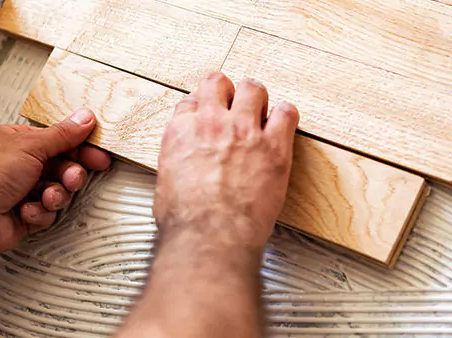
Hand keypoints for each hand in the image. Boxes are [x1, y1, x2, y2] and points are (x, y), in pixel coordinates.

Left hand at [0, 108, 109, 267]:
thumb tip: (84, 118)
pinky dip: (41, 212)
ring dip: (56, 195)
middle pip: (63, 167)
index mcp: (17, 141)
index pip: (59, 140)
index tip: (98, 155)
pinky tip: (26, 208)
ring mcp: (23, 190)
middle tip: (72, 177)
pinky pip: (49, 212)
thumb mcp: (29, 146)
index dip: (81, 147)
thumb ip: (62, 134)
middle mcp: (20, 165)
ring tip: (46, 196)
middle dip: (70, 175)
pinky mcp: (26, 213)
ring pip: (60, 190)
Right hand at [153, 73, 298, 248]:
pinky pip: (286, 112)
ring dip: (256, 98)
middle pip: (219, 83)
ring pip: (253, 89)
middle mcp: (212, 122)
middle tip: (235, 105)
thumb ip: (177, 161)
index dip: (203, 106)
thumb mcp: (166, 183)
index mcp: (182, 131)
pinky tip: (282, 125)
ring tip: (260, 112)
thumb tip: (184, 165)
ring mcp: (244, 130)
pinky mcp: (273, 145)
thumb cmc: (186, 220)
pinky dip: (285, 116)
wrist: (209, 235)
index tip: (210, 113)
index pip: (192, 100)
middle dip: (227, 92)